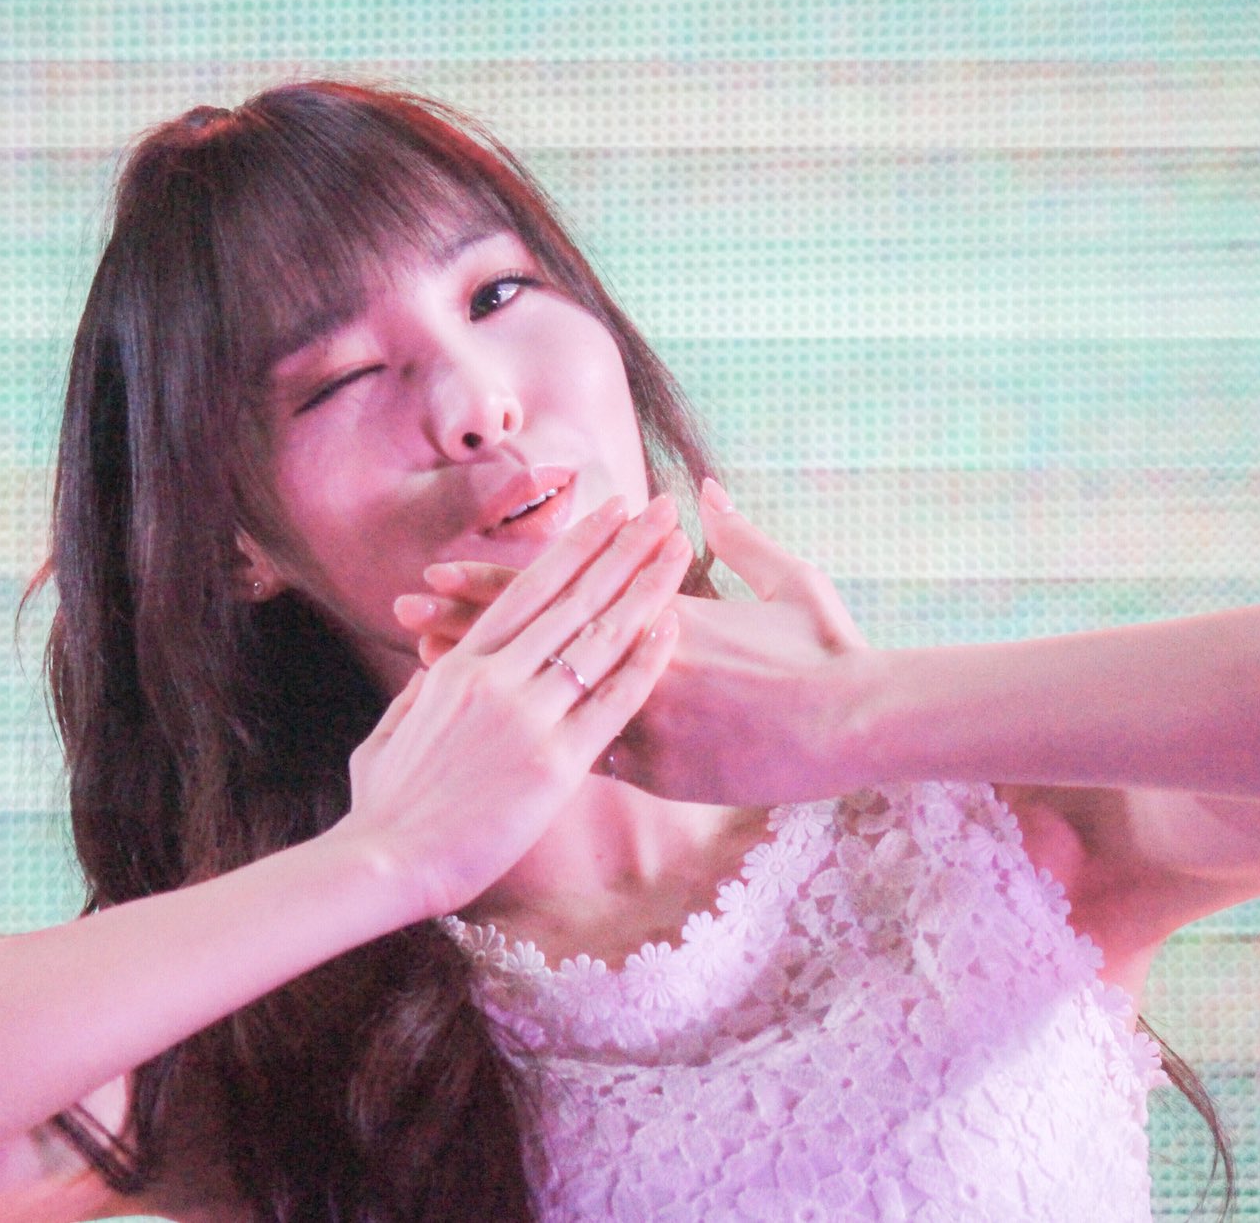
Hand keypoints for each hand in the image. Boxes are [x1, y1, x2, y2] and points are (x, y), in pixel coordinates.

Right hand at [342, 494, 689, 919]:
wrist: (383, 862)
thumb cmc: (382, 809)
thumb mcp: (388, 736)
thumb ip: (417, 695)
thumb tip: (428, 669)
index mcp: (459, 668)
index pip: (526, 589)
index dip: (574, 547)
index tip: (606, 514)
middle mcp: (496, 678)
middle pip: (573, 596)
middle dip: (622, 546)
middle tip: (659, 507)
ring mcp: (526, 716)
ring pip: (598, 636)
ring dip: (645, 586)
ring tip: (679, 548)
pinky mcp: (554, 763)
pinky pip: (611, 701)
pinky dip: (644, 660)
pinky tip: (673, 626)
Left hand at [392, 479, 885, 805]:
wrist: (857, 724)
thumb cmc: (830, 651)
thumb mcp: (788, 579)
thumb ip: (739, 536)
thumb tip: (703, 491)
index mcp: (659, 609)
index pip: (562, 590)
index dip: (494, 581)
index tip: (441, 570)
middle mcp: (638, 657)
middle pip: (536, 639)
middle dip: (463, 624)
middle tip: (402, 609)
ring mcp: (644, 716)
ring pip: (545, 702)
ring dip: (486, 691)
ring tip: (424, 680)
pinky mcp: (660, 768)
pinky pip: (591, 759)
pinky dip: (545, 753)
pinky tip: (494, 752)